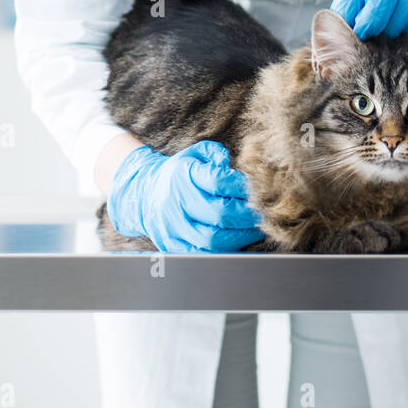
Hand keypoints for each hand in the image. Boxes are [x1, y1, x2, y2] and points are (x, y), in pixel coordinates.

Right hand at [106, 141, 263, 253]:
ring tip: (254, 230)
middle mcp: (177, 202)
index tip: (257, 189)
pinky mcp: (172, 246)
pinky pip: (202, 254)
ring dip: (239, 237)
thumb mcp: (194, 154)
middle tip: (263, 214)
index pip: (218, 181)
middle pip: (219, 214)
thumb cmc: (178, 173)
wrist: (144, 194)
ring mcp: (173, 227)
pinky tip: (236, 243)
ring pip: (212, 240)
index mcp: (183, 175)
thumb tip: (233, 164)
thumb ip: (216, 154)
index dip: (241, 187)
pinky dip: (223, 251)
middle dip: (247, 216)